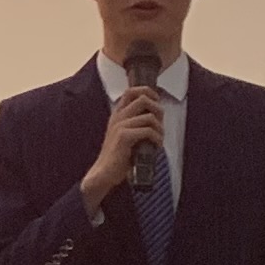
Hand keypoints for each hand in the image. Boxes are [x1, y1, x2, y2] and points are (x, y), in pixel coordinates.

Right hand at [80, 85, 165, 201]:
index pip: (131, 91)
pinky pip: (148, 131)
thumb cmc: (118, 156)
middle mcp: (118, 117)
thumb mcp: (126, 135)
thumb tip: (157, 115)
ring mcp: (120, 126)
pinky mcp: (123, 137)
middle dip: (158, 110)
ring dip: (160, 129)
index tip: (157, 102)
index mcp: (117, 114)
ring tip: (159, 139)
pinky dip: (157, 139)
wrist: (104, 173)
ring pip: (149, 117)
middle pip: (143, 99)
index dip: (147, 92)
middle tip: (160, 124)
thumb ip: (137, 123)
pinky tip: (156, 146)